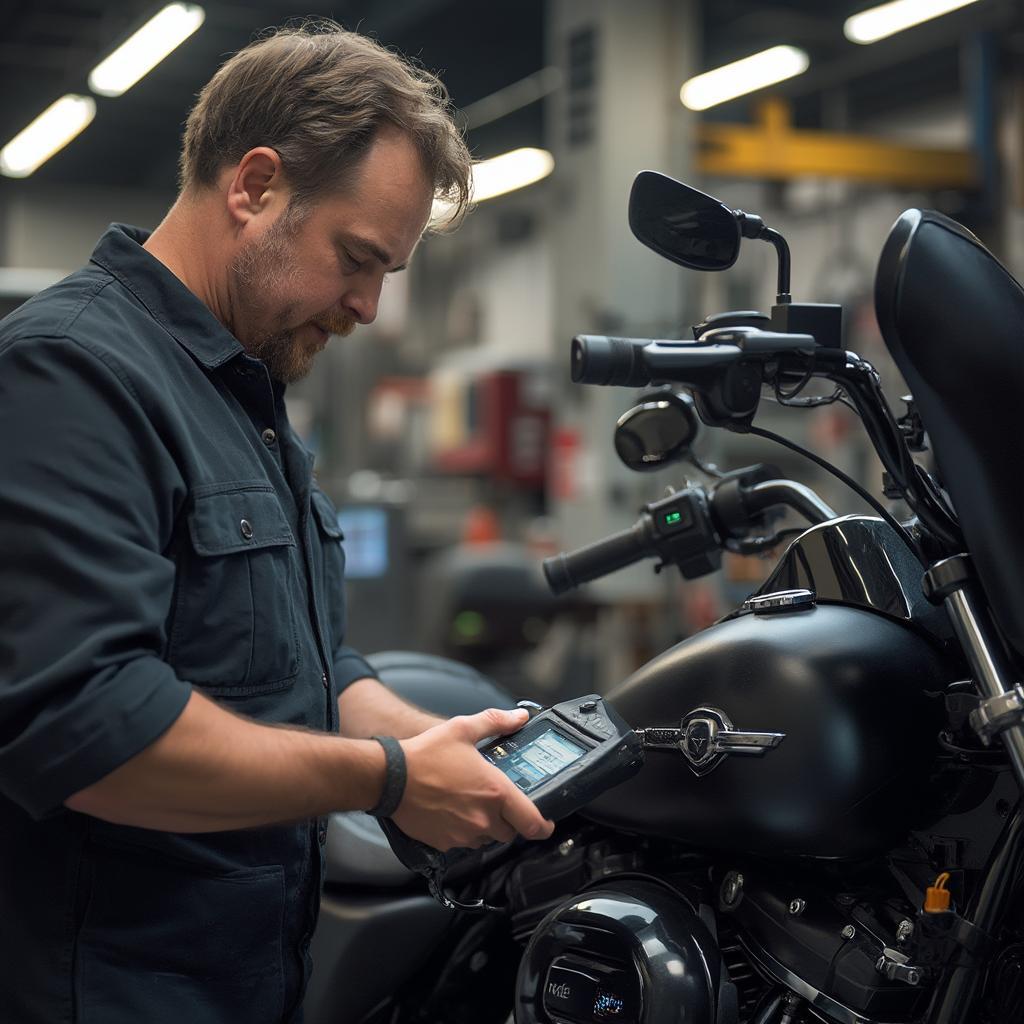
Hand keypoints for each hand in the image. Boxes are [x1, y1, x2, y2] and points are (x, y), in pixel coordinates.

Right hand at [392, 707, 555, 851]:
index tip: (545, 822)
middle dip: (508, 819)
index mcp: (494, 791)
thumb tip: (519, 717)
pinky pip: (463, 843)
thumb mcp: (463, 729)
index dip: (543, 825)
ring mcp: (464, 834)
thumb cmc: (425, 755)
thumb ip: (496, 722)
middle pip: (510, 831)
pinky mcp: (445, 843)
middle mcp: (483, 817)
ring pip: (487, 838)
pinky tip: (451, 811)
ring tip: (470, 802)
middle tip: (497, 802)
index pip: (533, 822)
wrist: (390, 778)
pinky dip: (463, 831)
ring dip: (485, 825)